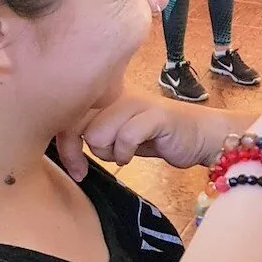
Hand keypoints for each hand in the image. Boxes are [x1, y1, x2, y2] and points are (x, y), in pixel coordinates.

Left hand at [57, 95, 243, 180]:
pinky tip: (132, 156)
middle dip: (82, 152)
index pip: (66, 114)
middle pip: (77, 124)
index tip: (75, 168)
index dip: (64, 144)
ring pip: (98, 132)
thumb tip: (62, 144)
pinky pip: (126, 137)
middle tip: (102, 160)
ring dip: (108, 152)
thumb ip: (92, 132)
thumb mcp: (116, 134)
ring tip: (122, 153)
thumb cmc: (154, 136)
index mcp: (104, 94)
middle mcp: (117, 93)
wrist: (198, 134)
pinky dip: (125, 153)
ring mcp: (136, 102)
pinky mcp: (155, 114)